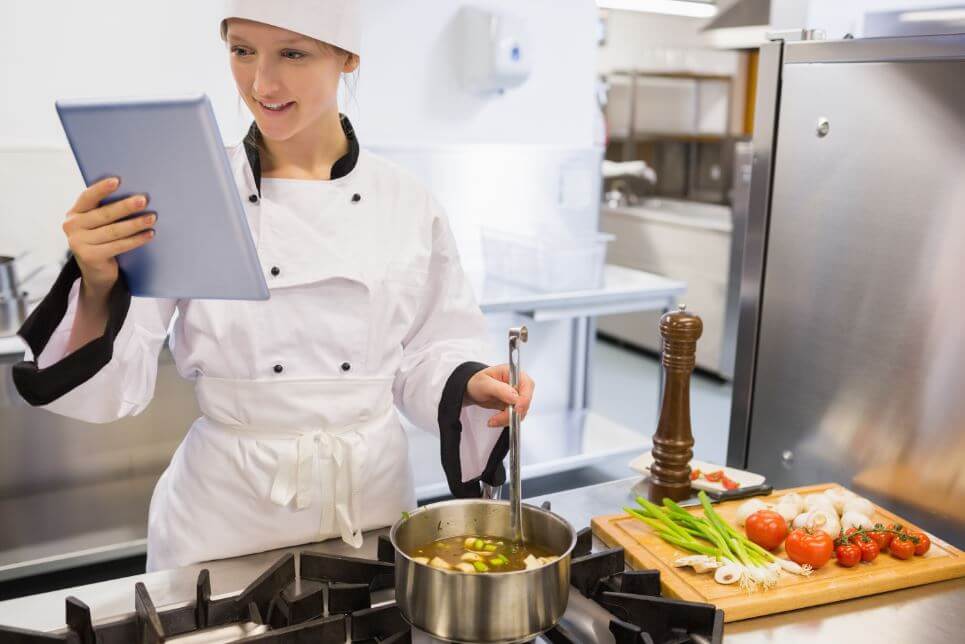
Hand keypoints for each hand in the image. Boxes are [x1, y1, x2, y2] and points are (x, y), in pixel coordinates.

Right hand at [63, 177, 156, 297]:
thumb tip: (135, 196)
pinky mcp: (90, 257)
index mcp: (74, 212)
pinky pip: (118, 245)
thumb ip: (106, 210)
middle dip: (126, 206)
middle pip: (104, 214)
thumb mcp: (98, 224)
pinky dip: (136, 240)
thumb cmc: (101, 240)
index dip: (102, 188)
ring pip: (113, 231)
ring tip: (152, 218)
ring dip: (135, 224)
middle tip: (144, 200)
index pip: (87, 197)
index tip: (118, 180)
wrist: (96, 271)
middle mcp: (72, 226)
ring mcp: (78, 242)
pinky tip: (149, 234)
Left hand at [465, 364, 534, 427]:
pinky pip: (516, 417)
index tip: (515, 410)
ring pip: (522, 412)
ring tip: (493, 420)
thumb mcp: (484, 383)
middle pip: (526, 401)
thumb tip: (515, 397)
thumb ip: (500, 389)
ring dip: (507, 419)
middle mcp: (520, 384)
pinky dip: (506, 421)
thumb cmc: (478, 382)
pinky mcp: (515, 406)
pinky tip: (495, 420)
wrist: (474, 390)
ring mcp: (518, 395)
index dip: (523, 400)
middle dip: (512, 413)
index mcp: (514, 373)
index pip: (527, 386)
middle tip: (496, 419)